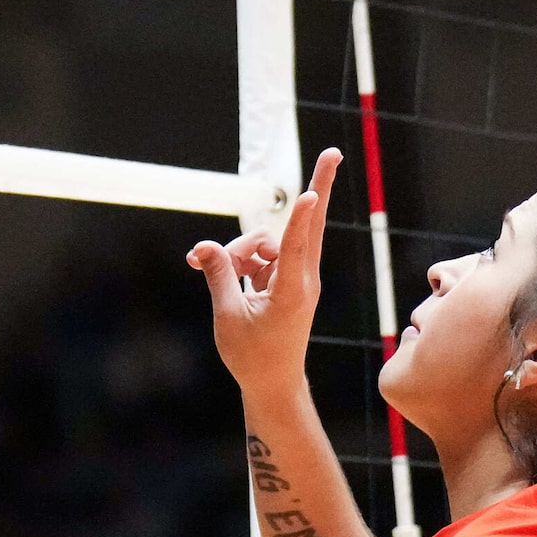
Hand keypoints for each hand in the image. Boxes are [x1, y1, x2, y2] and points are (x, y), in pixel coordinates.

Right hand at [189, 149, 341, 402]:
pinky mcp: (286, 277)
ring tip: (211, 271)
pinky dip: (239, 260)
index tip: (312, 194)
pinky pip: (261, 254)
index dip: (301, 217)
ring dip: (238, 250)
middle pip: (309, 223)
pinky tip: (218, 271)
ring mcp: (295, 276)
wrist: (273, 383)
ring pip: (265, 241)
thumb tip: (204, 245)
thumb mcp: (228, 316)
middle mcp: (301, 278)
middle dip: (320, 185)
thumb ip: (218, 275)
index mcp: (292, 291)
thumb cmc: (252, 356)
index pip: (298, 246)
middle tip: (332, 153)